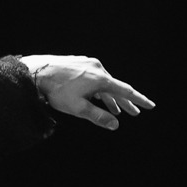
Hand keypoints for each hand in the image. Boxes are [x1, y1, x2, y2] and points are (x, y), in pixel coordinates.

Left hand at [21, 55, 154, 129]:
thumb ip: (98, 116)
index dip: (138, 100)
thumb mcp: (78, 108)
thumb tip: (115, 124)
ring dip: (110, 97)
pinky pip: (94, 77)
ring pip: (104, 83)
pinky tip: (96, 95)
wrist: (37, 72)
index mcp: (101, 80)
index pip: (125, 91)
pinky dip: (98, 88)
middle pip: (115, 88)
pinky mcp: (80, 62)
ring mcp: (88, 63)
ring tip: (116, 109)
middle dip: (124, 102)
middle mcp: (98, 68)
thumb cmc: (56, 91)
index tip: (150, 106)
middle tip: (134, 113)